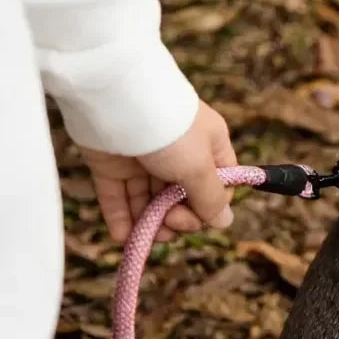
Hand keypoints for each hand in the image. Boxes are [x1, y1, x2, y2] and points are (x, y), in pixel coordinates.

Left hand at [80, 101, 237, 242]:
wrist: (117, 101)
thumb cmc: (170, 130)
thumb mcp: (199, 167)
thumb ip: (211, 198)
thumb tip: (225, 222)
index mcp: (208, 147)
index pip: (218, 186)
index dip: (209, 207)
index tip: (198, 215)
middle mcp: (179, 154)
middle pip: (183, 198)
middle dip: (178, 218)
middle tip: (169, 221)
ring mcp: (145, 160)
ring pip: (150, 202)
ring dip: (151, 224)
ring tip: (146, 235)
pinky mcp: (113, 165)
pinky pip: (119, 198)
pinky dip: (122, 219)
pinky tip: (124, 238)